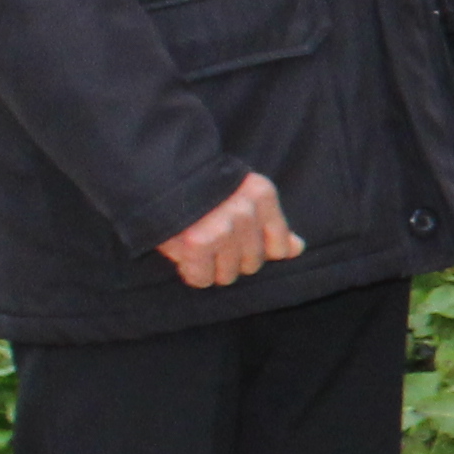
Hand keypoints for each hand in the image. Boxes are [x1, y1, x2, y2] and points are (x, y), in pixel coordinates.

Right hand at [161, 172, 301, 290]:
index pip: (280, 247)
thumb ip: (271, 225)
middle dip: (231, 259)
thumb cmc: (202, 190)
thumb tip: (297, 248)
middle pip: (252, 264)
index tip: (237, 240)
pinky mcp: (198, 243)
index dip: (256, 250)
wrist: (156, 174)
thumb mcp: (243, 197)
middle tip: (212, 240)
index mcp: (262, 196)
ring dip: (211, 267)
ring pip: (228, 275)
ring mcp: (223, 228)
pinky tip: (186, 254)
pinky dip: (192, 272)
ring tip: (198, 245)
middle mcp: (246, 212)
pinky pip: (202, 278)